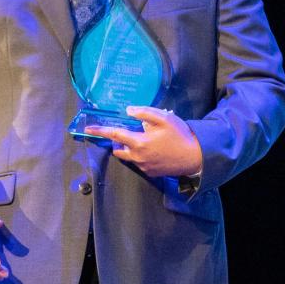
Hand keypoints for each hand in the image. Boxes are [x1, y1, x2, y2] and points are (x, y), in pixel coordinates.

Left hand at [85, 107, 202, 177]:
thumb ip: (144, 113)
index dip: (100, 131)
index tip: (88, 129)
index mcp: (139, 142)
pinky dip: (142, 155)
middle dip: (119, 142)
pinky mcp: (150, 173)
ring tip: (149, 140)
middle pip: (118, 150)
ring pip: (129, 156)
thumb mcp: (165, 118)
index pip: (114, 135)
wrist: (196, 157)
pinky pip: (140, 162)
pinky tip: (156, 150)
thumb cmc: (180, 135)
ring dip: (132, 148)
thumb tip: (128, 110)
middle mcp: (138, 157)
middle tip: (132, 133)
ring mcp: (143, 167)